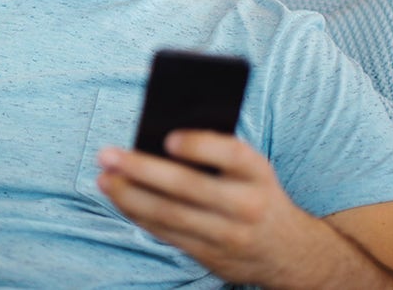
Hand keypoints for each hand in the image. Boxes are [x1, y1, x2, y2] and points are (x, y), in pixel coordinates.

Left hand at [96, 130, 324, 285]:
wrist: (289, 252)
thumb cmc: (255, 192)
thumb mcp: (251, 169)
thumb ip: (214, 152)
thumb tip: (155, 135)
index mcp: (258, 173)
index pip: (231, 155)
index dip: (200, 146)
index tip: (167, 137)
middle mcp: (247, 205)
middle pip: (188, 187)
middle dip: (141, 170)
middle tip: (107, 155)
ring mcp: (229, 236)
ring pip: (171, 215)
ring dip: (130, 196)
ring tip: (103, 178)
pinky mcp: (211, 257)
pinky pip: (168, 234)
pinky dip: (139, 215)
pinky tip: (120, 199)